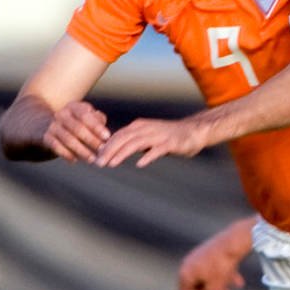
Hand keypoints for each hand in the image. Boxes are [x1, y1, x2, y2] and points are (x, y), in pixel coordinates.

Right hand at [43, 101, 110, 162]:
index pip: (85, 115)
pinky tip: (75, 160)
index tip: (107, 137)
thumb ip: (98, 121)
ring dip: (81, 150)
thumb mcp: (88, 118)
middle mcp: (62, 114)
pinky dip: (66, 154)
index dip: (96, 127)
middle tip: (102, 151)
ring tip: (92, 159)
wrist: (51, 126)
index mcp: (74, 107)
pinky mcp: (46, 137)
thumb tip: (105, 132)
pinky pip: (56, 147)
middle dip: (91, 141)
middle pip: (78, 128)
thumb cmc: (78, 123)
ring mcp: (53, 125)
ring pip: (68, 139)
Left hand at [93, 116, 211, 168]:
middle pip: (123, 138)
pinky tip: (140, 164)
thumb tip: (114, 151)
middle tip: (98, 163)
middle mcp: (146, 128)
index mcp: (139, 126)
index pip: (118, 135)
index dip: (106, 146)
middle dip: (109, 150)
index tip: (96, 157)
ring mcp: (158, 135)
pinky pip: (157, 150)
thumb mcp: (148, 136)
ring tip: (111, 164)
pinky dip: (148, 156)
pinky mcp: (170, 143)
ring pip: (136, 143)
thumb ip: (133, 142)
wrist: (194, 131)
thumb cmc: (169, 136)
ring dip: (122, 154)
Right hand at [177, 235, 247, 289]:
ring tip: (230, 289)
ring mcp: (200, 255)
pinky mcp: (212, 250)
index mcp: (185, 273)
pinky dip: (226, 274)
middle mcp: (189, 263)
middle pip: (198, 284)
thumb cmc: (222, 266)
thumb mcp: (214, 288)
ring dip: (219, 284)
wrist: (233, 242)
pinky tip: (239, 282)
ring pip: (209, 275)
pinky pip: (217, 266)